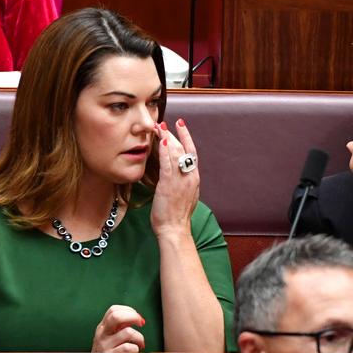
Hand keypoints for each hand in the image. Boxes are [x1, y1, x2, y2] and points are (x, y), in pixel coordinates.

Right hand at [91, 305, 145, 352]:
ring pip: (128, 332)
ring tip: (140, 343)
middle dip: (133, 316)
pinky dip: (136, 349)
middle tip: (141, 323)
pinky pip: (129, 347)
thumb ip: (120, 326)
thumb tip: (136, 318)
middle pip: (117, 316)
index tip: (136, 317)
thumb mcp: (110, 337)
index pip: (113, 310)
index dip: (128, 310)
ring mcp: (105, 346)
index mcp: (102, 327)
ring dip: (139, 337)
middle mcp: (101, 334)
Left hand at [150, 119, 199, 237]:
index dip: (186, 136)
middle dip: (173, 134)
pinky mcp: (169, 185)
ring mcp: (180, 180)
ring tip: (158, 126)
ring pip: (175, 153)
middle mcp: (189, 176)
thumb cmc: (177, 216)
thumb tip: (178, 173)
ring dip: (166, 137)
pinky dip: (164, 150)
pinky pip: (167, 163)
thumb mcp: (185, 195)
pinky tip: (159, 140)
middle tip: (163, 123)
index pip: (192, 152)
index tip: (180, 125)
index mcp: (194, 178)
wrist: (175, 229)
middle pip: (183, 149)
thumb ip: (183, 182)